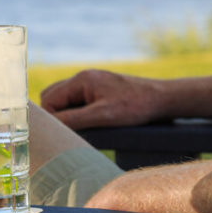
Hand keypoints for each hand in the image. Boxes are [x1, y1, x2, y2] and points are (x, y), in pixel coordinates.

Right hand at [40, 69, 165, 129]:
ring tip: (82, 129)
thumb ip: (73, 120)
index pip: (48, 100)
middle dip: (55, 116)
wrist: (163, 99)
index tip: (62, 133)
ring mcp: (91, 84)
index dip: (51, 118)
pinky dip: (78, 114)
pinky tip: (91, 124)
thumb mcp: (102, 116)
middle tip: (71, 132)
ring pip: (64, 100)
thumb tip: (49, 126)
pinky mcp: (99, 91)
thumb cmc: (135, 106)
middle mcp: (83, 78)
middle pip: (52, 98)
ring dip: (66, 115)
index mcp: (80, 80)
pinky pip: (77, 102)